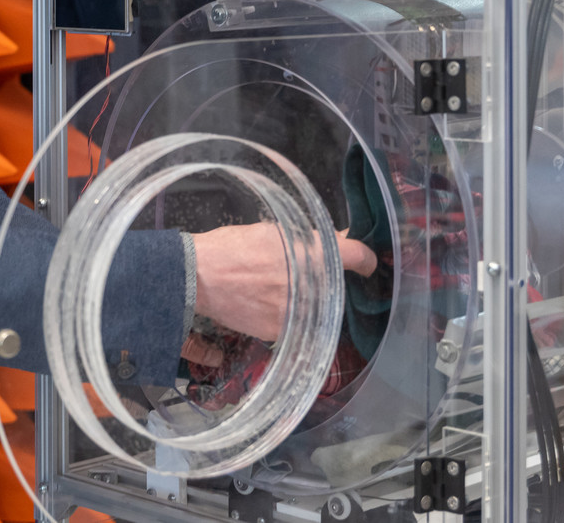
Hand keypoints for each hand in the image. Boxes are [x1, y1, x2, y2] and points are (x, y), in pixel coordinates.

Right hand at [191, 223, 376, 341]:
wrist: (197, 277)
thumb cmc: (232, 247)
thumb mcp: (273, 231)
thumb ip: (310, 239)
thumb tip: (338, 238)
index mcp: (316, 253)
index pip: (359, 256)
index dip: (365, 259)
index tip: (366, 265)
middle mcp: (314, 286)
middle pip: (336, 284)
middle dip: (326, 280)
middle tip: (303, 272)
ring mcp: (299, 312)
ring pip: (316, 306)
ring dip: (306, 299)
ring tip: (274, 288)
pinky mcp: (282, 332)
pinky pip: (295, 321)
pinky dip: (286, 314)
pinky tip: (264, 302)